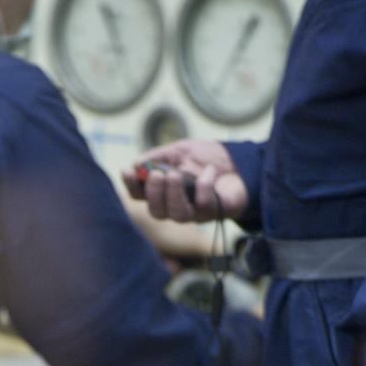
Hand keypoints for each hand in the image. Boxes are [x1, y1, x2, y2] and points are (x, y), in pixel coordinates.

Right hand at [122, 139, 248, 223]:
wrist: (238, 162)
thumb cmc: (206, 159)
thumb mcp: (180, 150)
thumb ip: (159, 157)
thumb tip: (137, 164)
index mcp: (163, 191)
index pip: (140, 196)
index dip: (131, 186)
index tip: (127, 171)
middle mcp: (175, 206)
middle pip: (157, 212)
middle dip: (154, 194)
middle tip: (157, 175)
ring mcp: (194, 212)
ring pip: (177, 215)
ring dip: (173, 195)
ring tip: (174, 174)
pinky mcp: (214, 212)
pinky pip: (203, 205)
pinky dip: (204, 185)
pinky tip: (209, 171)